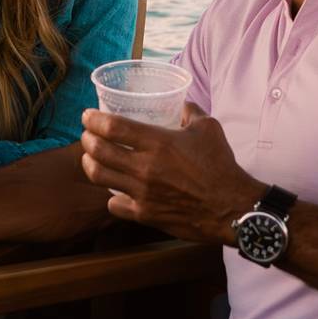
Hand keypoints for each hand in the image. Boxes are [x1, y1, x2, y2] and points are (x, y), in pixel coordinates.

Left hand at [79, 104, 263, 243]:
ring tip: (90, 158)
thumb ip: (190, 111)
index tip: (87, 116)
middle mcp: (144, 167)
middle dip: (86, 140)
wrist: (231, 207)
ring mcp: (142, 193)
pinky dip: (111, 197)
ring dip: (90, 164)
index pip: (112, 127)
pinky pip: (114, 205)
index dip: (93, 119)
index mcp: (158, 142)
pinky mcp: (145, 214)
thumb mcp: (208, 128)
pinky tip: (115, 191)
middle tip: (87, 135)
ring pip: (99, 177)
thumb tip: (181, 104)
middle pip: (98, 151)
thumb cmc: (221, 165)